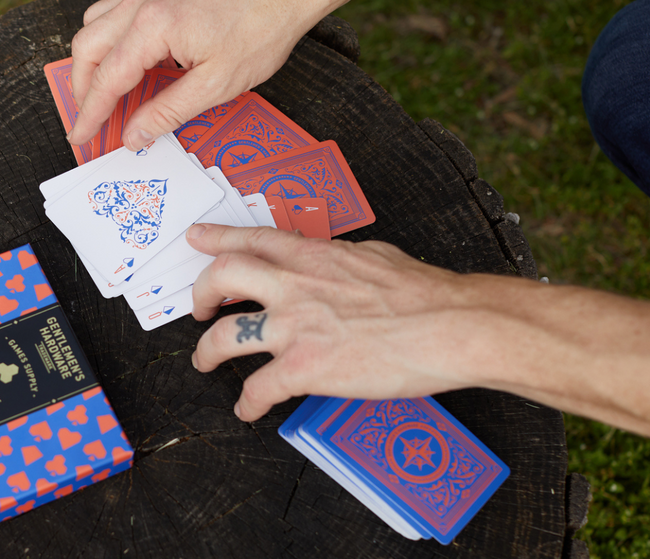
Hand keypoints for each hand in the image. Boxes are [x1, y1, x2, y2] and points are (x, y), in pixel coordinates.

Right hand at [67, 0, 350, 149]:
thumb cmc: (263, 26)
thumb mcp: (217, 85)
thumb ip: (168, 112)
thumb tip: (135, 135)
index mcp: (154, 27)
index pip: (106, 78)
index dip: (90, 113)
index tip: (81, 136)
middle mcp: (143, 1)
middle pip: (87, 47)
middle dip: (81, 88)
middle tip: (89, 119)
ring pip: (95, 24)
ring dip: (92, 61)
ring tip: (104, 94)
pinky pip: (118, 12)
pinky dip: (111, 40)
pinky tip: (131, 61)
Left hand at [186, 223, 479, 421]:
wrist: (453, 325)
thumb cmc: (427, 292)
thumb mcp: (374, 256)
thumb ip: (340, 258)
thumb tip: (333, 259)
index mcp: (313, 257)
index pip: (253, 239)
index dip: (217, 238)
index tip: (196, 237)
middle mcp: (294, 286)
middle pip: (221, 277)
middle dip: (200, 292)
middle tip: (198, 308)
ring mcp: (295, 327)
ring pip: (223, 336)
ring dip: (206, 352)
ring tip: (204, 362)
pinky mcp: (306, 368)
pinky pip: (258, 389)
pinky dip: (247, 404)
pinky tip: (248, 411)